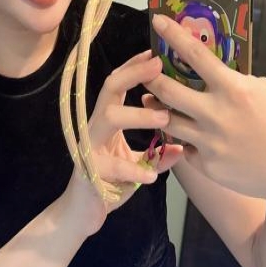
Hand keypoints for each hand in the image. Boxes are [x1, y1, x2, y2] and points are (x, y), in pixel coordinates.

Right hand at [63, 49, 182, 237]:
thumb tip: (182, 148)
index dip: (135, 67)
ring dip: (138, 115)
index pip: (118, 84)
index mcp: (107, 119)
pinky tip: (151, 178)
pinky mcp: (89, 169)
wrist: (83, 213)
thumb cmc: (111, 181)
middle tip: (159, 65)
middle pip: (109, 88)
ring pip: (109, 117)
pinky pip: (110, 165)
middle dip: (133, 74)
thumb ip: (158, 156)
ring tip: (164, 119)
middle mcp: (95, 126)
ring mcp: (90, 145)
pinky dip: (133, 170)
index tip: (156, 52)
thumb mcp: (139, 166)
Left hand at [142, 14, 265, 209]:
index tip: (157, 20)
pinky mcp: (206, 165)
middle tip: (144, 72)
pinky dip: (184, 138)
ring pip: (166, 120)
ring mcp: (209, 142)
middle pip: (167, 90)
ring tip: (152, 100)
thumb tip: (206, 69)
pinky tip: (189, 134)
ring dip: (156, 107)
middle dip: (150, 78)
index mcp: (235, 89)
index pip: (196, 55)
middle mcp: (218, 114)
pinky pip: (184, 146)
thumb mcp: (263, 91)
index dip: (174, 35)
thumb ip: (233, 80)